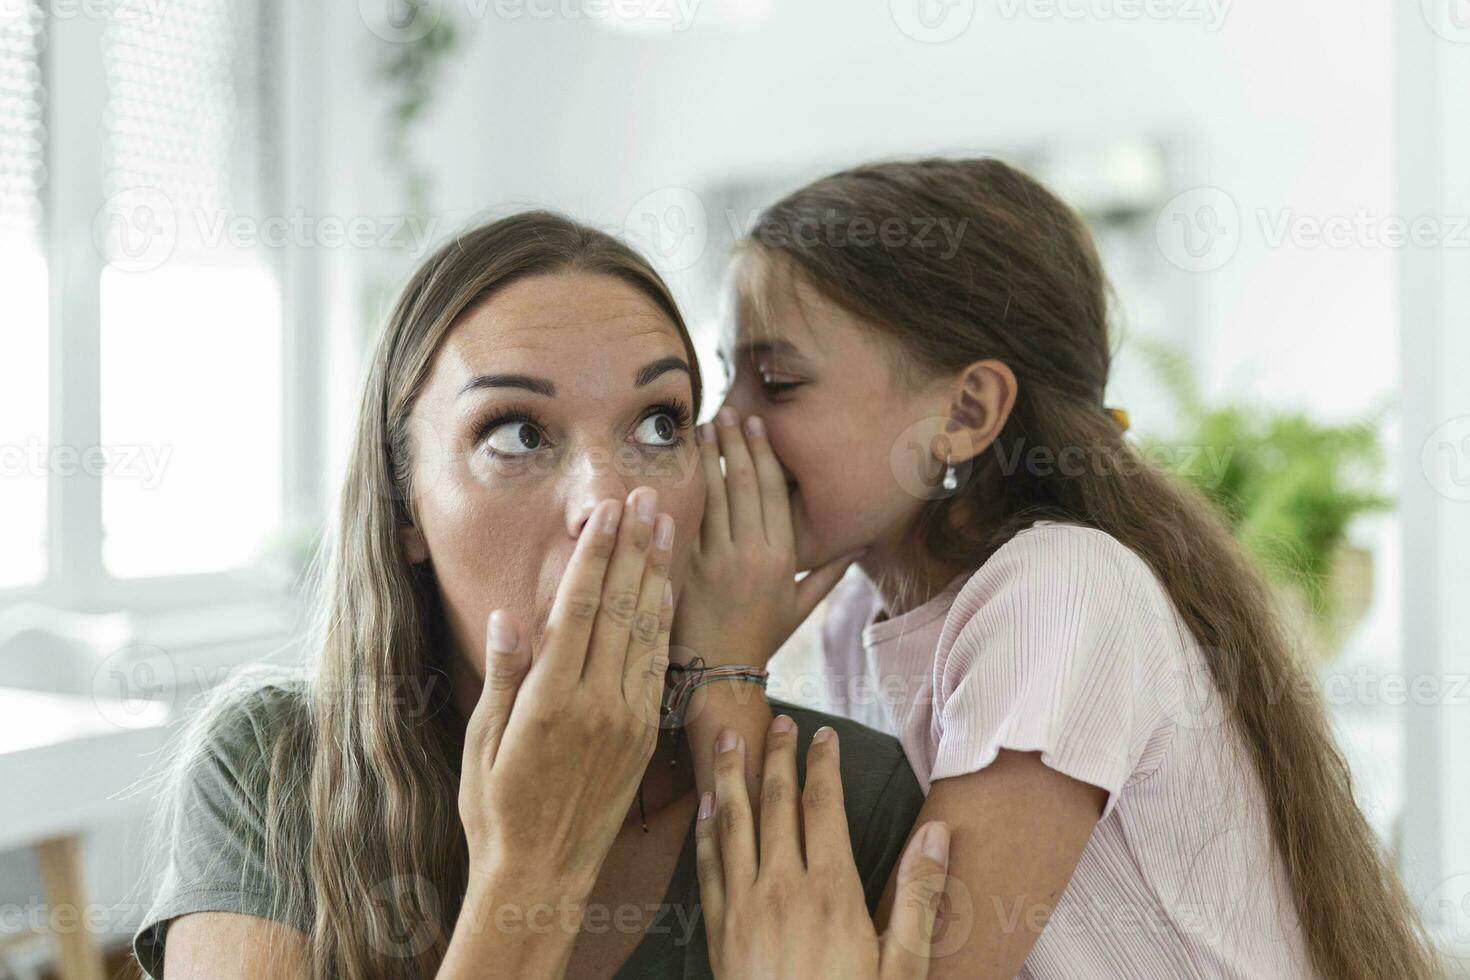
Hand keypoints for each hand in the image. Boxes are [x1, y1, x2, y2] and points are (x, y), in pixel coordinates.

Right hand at [457, 487, 674, 892]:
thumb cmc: (496, 809)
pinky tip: (669, 591)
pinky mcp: (644, 737)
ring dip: (657, 574)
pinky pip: (657, 666)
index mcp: (550, 700)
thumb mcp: (483, 742)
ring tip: (667, 526)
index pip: (580, 608)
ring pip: (647, 631)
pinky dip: (664, 624)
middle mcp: (596, 704)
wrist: (541, 875)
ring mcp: (627, 720)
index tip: (608, 512)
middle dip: (634, 547)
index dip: (597, 554)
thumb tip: (510, 615)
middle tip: (647, 496)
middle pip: (621, 608)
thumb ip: (503, 676)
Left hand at [673, 407, 860, 669]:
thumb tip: (859, 548)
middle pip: (745, 484)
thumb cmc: (760, 638)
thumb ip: (828, 574)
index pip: (775, 492)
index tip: (757, 426)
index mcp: (783, 557)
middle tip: (728, 411)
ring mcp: (719, 559)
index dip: (765, 454)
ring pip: (715, 495)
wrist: (720, 673)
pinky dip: (685, 488)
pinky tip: (679, 464)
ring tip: (704, 427)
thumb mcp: (800, 607)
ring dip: (710, 457)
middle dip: (736, 444)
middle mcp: (753, 553)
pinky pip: (690, 518)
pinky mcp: (689, 567)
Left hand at [696, 714, 950, 979]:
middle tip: (777, 721)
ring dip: (732, 777)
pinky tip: (706, 805)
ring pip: (733, 823)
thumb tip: (937, 834)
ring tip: (728, 739)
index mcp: (832, 891)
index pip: (823, 807)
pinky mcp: (718, 930)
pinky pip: (708, 865)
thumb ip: (920, 896)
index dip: (823, 765)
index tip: (824, 735)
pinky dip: (706, 829)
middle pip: (775, 804)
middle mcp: (782, 888)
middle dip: (776, 756)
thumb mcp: (903, 966)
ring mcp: (743, 907)